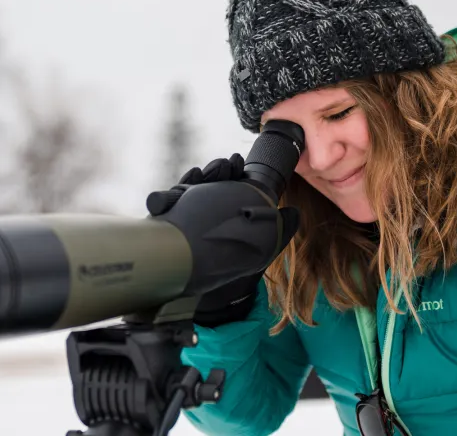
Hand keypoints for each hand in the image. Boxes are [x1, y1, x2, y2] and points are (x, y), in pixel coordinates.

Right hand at [148, 154, 299, 327]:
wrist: (210, 294)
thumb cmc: (232, 265)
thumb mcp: (261, 247)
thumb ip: (279, 229)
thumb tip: (294, 212)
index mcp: (224, 209)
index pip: (225, 182)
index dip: (230, 170)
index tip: (237, 163)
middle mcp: (202, 209)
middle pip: (205, 181)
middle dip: (214, 170)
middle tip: (225, 166)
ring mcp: (182, 215)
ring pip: (185, 189)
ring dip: (193, 178)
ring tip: (200, 174)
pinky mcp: (165, 225)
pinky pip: (162, 207)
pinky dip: (164, 198)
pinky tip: (172, 194)